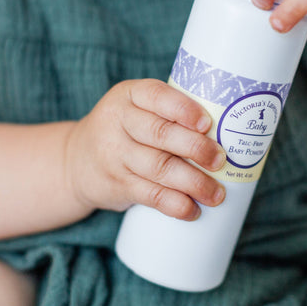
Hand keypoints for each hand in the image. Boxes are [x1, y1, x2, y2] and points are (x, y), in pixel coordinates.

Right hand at [64, 79, 226, 220]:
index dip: (183, 109)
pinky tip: (192, 210)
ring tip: (217, 193)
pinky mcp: (117, 184)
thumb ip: (170, 113)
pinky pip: (149, 195)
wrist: (75, 160)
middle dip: (196, 148)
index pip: (156, 95)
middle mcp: (118, 122)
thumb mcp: (136, 108)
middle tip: (221, 160)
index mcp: (129, 95)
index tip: (207, 123)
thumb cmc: (126, 129)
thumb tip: (231, 128)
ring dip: (193, 182)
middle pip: (160, 134)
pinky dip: (174, 204)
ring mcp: (115, 155)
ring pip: (158, 168)